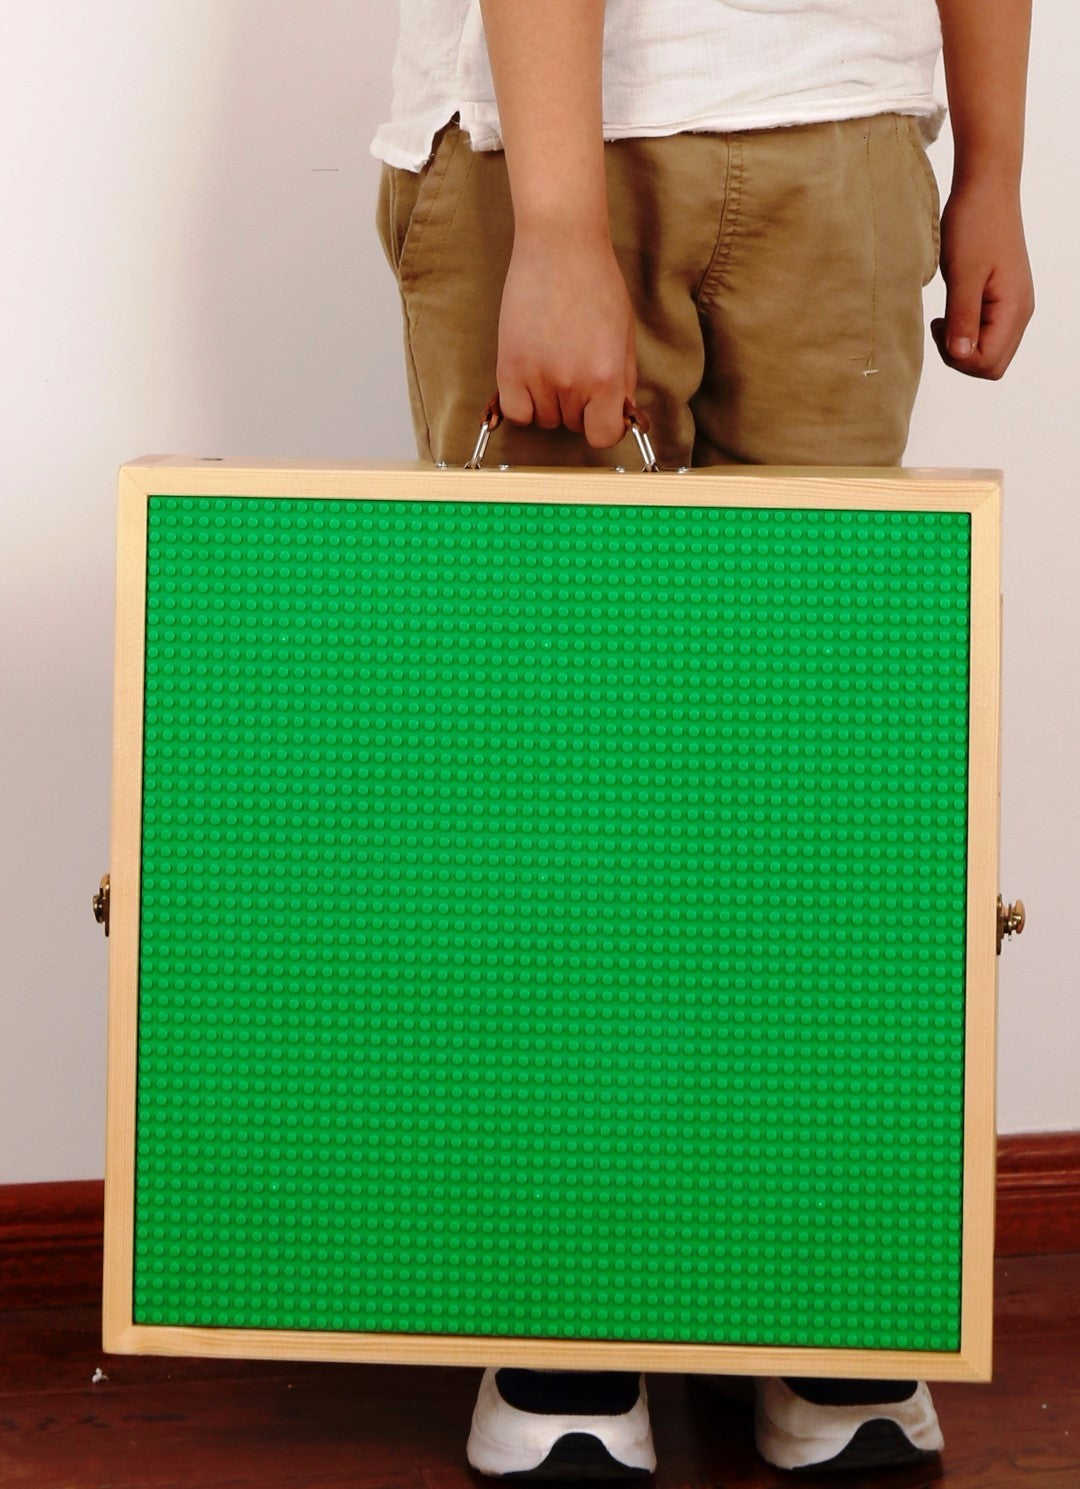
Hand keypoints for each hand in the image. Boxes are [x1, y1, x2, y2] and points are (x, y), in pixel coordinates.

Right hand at [495, 228, 636, 447]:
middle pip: (572, 425)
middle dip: (577, 406)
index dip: (602, 425)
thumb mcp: (624, 336)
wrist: (559, 246)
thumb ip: (622, 381)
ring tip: (552, 366)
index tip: (599, 412)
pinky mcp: (509, 366)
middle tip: (574, 370)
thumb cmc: (596, 284)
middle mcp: (572, 382)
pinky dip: (523, 404)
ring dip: (549, 403)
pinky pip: (516, 412)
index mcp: (606, 377)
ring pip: (544, 419)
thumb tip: (617, 416)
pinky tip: (530, 380)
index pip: (603, 435)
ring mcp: (537, 376)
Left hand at [930, 180, 1033, 378]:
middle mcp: (1020, 313)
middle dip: (961, 359)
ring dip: (962, 347)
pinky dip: (966, 334)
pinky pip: (987, 334)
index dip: (958, 359)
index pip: (988, 364)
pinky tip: (950, 314)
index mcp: (1014, 310)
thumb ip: (962, 317)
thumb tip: (961, 354)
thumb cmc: (974, 224)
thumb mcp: (963, 274)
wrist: (986, 190)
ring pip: (989, 353)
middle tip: (939, 328)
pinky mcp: (1003, 300)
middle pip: (992, 366)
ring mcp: (1014, 307)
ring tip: (942, 319)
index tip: (939, 328)